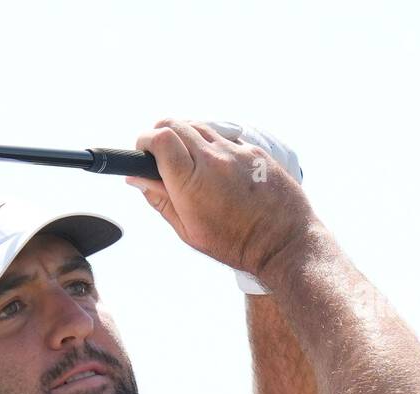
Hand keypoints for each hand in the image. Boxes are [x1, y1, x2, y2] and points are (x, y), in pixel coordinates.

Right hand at [126, 119, 315, 283]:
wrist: (283, 241)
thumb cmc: (234, 243)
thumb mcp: (188, 229)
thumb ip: (159, 199)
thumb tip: (136, 179)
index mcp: (190, 180)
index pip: (159, 138)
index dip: (145, 141)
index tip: (142, 151)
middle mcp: (212, 158)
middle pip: (175, 124)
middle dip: (159, 133)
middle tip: (158, 153)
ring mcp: (236, 151)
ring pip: (199, 126)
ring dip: (184, 135)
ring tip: (185, 158)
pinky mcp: (254, 151)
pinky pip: (223, 137)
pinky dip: (210, 144)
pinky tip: (213, 166)